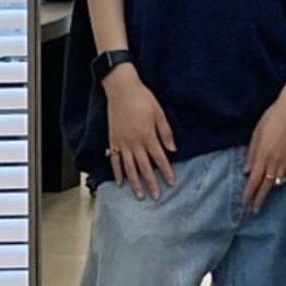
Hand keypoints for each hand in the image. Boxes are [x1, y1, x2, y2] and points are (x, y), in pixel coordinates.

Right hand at [103, 64, 175, 199]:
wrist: (121, 89)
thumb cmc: (142, 99)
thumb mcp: (159, 114)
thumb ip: (166, 133)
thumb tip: (172, 150)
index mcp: (148, 136)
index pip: (160, 159)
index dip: (166, 172)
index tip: (171, 183)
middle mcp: (135, 143)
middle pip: (144, 168)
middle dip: (151, 183)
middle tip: (156, 196)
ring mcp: (122, 143)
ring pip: (129, 168)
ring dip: (134, 183)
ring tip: (139, 195)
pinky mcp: (113, 140)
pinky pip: (115, 160)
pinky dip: (117, 172)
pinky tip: (120, 182)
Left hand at [242, 88, 285, 211]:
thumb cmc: (271, 118)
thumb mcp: (256, 134)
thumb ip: (251, 153)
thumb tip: (246, 170)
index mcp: (262, 156)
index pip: (254, 180)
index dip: (249, 193)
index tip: (244, 202)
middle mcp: (274, 162)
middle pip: (266, 186)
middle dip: (259, 198)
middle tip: (254, 209)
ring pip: (277, 181)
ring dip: (270, 189)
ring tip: (264, 195)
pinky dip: (280, 179)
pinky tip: (278, 180)